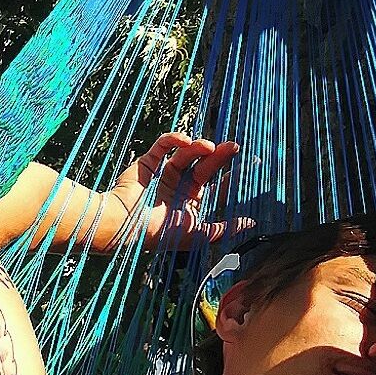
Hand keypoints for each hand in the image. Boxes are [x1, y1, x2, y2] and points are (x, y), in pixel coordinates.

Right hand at [95, 133, 243, 253]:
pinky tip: (185, 140)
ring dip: (199, 148)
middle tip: (234, 147)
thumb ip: (224, 229)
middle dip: (221, 157)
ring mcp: (163, 174)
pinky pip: (163, 145)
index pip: (217, 187)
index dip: (233, 177)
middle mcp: (179, 187)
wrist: (124, 224)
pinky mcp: (148, 162)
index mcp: (191, 203)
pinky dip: (174, 139)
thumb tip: (252, 223)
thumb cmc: (159, 234)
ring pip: (187, 155)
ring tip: (209, 146)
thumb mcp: (197, 235)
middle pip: (206, 167)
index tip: (250, 165)